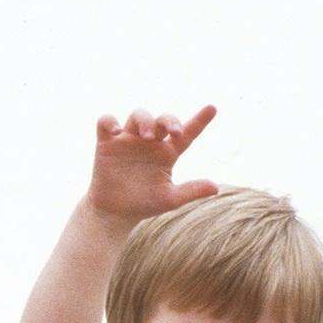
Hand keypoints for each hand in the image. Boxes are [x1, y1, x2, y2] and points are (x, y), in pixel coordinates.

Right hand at [86, 105, 219, 224]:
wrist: (114, 214)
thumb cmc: (143, 205)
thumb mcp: (170, 199)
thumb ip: (191, 191)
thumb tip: (216, 188)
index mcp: (167, 153)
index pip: (187, 133)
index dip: (200, 120)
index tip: (212, 108)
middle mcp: (150, 143)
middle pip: (162, 120)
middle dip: (169, 121)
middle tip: (174, 132)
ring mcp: (128, 141)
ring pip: (138, 115)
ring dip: (145, 121)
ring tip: (146, 137)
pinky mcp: (107, 143)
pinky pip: (106, 122)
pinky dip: (110, 121)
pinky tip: (116, 131)